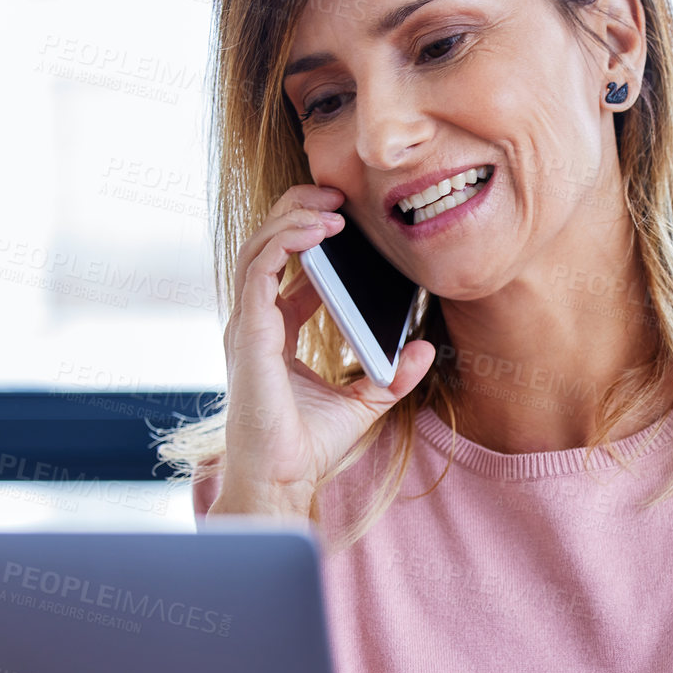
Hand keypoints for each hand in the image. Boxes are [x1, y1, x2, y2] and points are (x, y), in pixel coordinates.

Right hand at [214, 184, 433, 515]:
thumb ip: (393, 374)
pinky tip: (319, 231)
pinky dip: (286, 241)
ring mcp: (247, 324)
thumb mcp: (365, 403)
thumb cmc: (309, 445)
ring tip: (330, 204)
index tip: (344, 222)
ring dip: (293, 217)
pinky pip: (260, 268)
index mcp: (274, 331)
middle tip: (336, 195)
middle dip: (298, 212)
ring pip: (258, 246)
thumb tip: (425, 347)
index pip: (284, 267)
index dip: (309, 237)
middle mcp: (255, 321)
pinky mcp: (248, 331)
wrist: (283, 477)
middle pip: (267, 245)